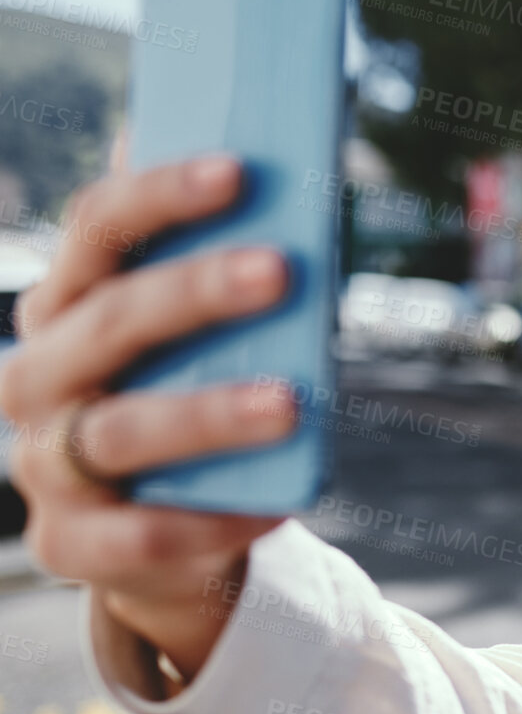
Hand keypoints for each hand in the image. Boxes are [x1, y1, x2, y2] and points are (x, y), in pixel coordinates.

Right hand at [0, 141, 298, 683]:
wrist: (158, 537)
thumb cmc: (186, 402)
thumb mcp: (194, 338)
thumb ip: (215, 266)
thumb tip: (271, 173)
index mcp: (65, 305)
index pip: (96, 229)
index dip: (159, 194)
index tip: (239, 170)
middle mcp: (37, 377)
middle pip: (109, 321)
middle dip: (195, 292)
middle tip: (282, 271)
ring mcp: (45, 464)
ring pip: (123, 430)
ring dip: (209, 413)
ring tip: (291, 401)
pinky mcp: (70, 543)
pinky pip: (141, 534)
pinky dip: (211, 520)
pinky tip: (273, 506)